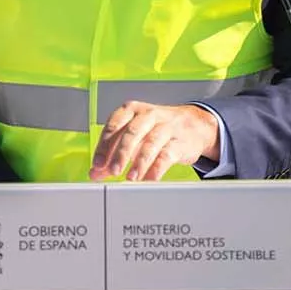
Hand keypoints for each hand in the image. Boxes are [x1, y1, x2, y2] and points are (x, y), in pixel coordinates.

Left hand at [90, 102, 220, 181]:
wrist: (194, 125)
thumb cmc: (156, 129)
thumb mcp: (134, 136)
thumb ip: (112, 153)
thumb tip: (95, 172)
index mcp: (131, 110)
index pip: (114, 126)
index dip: (104, 146)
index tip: (97, 164)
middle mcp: (148, 115)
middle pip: (132, 133)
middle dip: (120, 153)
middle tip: (113, 171)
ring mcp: (166, 127)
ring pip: (151, 143)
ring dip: (139, 162)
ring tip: (131, 178)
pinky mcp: (180, 142)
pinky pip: (167, 154)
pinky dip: (157, 168)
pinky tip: (149, 179)